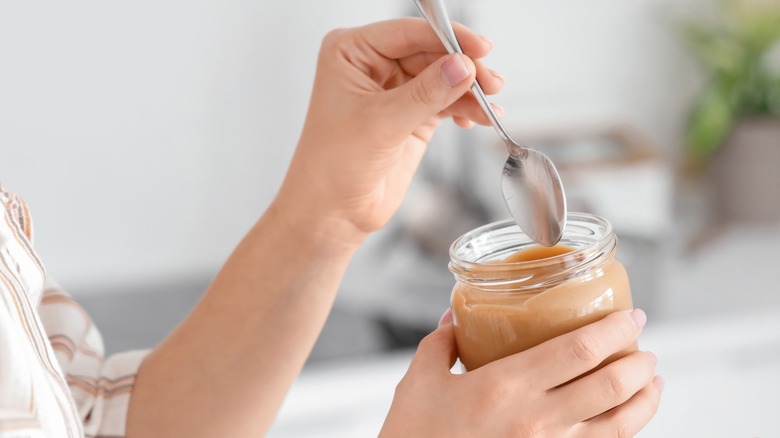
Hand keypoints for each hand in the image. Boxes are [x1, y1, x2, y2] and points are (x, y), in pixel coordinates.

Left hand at [274, 18, 504, 244]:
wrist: (333, 212)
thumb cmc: (333, 166)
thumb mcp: (382, 123)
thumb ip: (426, 93)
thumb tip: (463, 66)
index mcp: (351, 52)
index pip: (408, 32)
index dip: (447, 37)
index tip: (479, 49)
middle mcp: (372, 65)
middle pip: (431, 52)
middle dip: (463, 67)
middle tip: (490, 83)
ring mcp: (394, 90)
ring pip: (443, 77)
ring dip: (469, 90)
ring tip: (488, 106)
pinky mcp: (411, 114)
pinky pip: (446, 100)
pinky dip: (465, 108)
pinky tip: (478, 117)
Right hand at [380, 309, 662, 436]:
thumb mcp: (419, 383)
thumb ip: (440, 344)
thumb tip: (453, 319)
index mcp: (505, 386)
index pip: (579, 351)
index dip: (614, 331)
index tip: (631, 317)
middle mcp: (535, 420)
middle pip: (610, 386)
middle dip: (639, 363)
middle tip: (645, 348)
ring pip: (618, 426)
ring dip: (645, 401)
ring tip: (652, 382)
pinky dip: (623, 434)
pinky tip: (625, 423)